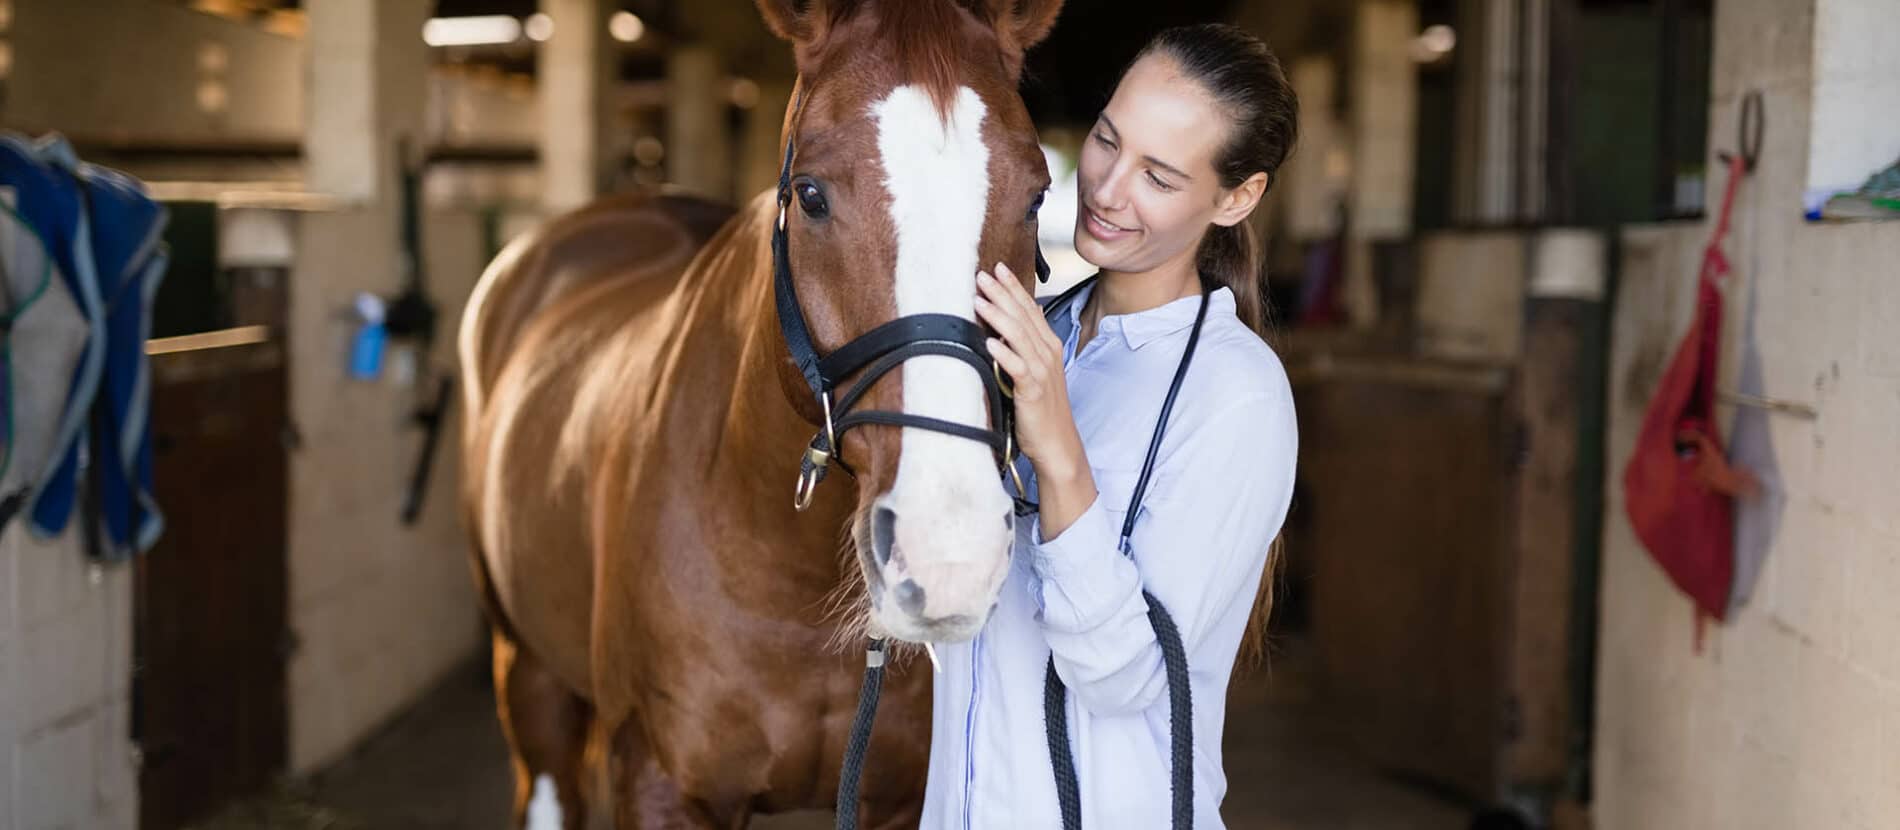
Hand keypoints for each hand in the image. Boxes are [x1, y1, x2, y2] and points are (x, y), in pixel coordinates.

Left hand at [975, 263, 1086, 482]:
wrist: (1057, 442)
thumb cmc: (1042, 408)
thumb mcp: (1038, 369)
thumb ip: (1030, 341)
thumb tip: (1024, 313)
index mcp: (1048, 345)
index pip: (1029, 309)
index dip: (1013, 287)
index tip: (997, 268)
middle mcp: (1047, 353)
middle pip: (1022, 317)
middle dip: (1002, 294)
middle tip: (982, 275)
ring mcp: (1041, 371)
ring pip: (1018, 336)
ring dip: (998, 316)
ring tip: (980, 300)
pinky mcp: (1033, 391)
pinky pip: (1018, 368)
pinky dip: (1004, 354)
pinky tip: (990, 342)